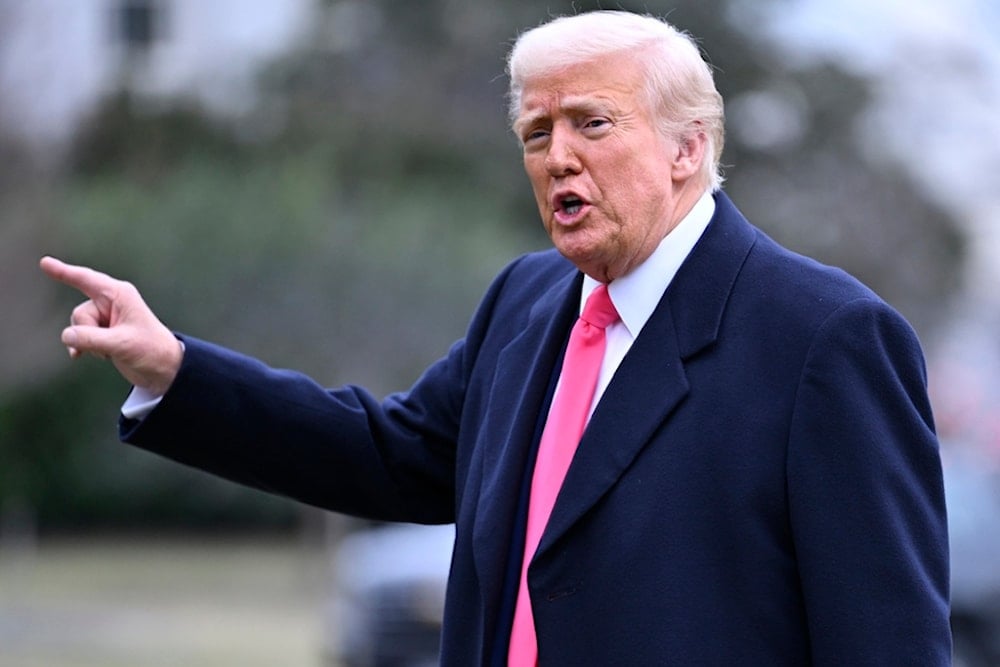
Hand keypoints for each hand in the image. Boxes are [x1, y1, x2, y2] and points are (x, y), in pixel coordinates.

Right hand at [39, 256, 183, 395]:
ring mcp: (106, 319)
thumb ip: (92, 339)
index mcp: (120, 295)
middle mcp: (111, 303)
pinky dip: (80, 346)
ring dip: (89, 343)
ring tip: (111, 351)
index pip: (86, 280)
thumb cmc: (152, 350)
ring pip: (78, 327)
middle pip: (80, 313)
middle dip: (88, 332)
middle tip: (112, 344)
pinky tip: (80, 356)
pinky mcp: (103, 333)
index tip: (45, 263)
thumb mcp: (122, 344)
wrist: (163, 369)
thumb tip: (67, 336)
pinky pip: (79, 336)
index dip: (64, 272)